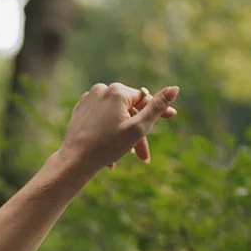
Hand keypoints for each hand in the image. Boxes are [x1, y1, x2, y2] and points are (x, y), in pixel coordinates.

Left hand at [57, 82, 178, 175]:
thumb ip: (157, 108)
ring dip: (123, 134)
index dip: (157, 110)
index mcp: (117, 91)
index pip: (144, 99)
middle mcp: (102, 89)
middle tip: (143, 157)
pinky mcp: (80, 110)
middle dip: (137, 132)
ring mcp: (89, 99)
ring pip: (115, 115)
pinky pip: (101, 118)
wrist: (75, 161)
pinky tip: (109, 150)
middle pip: (129, 110)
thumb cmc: (107, 146)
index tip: (172, 116)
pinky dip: (108, 131)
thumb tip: (175, 88)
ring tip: (124, 155)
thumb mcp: (138, 128)